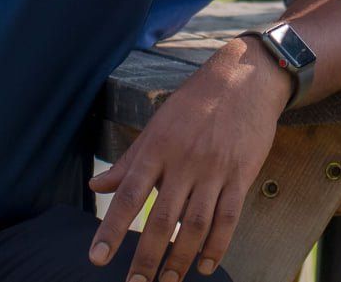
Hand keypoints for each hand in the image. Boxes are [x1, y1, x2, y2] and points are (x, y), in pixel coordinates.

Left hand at [88, 37, 291, 280]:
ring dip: (180, 258)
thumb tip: (96, 187)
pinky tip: (205, 264)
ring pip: (196, 224)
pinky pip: (229, 216)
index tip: (97, 258)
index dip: (112, 229)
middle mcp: (185, 161)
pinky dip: (217, 245)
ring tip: (168, 281)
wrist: (245, 79)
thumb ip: (128, 161)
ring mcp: (215, 169)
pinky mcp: (241, 174)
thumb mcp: (157, 126)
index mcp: (158, 147)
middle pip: (163, 218)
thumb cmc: (195, 103)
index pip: (129, 195)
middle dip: (146, 257)